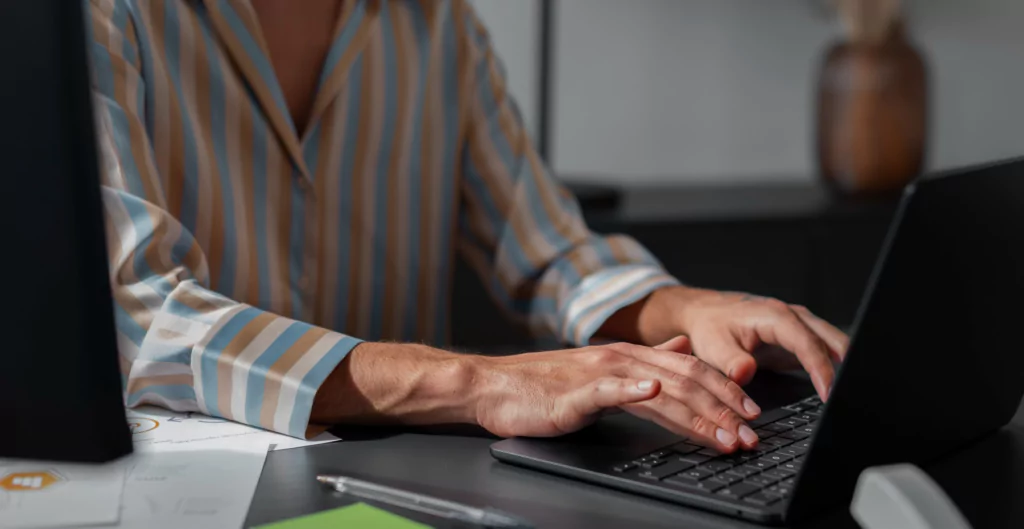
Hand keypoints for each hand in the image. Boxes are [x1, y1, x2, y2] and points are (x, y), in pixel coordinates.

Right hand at [473, 337, 761, 451]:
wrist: (495, 386)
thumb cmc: (545, 386)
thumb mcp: (603, 370)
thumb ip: (645, 360)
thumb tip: (682, 348)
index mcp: (630, 357)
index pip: (690, 371)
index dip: (726, 392)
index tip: (754, 415)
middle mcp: (621, 360)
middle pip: (685, 382)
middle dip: (724, 410)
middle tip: (752, 434)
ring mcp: (599, 374)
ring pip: (659, 390)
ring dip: (697, 414)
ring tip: (724, 435)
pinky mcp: (575, 392)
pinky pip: (609, 389)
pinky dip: (633, 390)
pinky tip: (653, 394)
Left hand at [619, 286, 848, 400]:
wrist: (703, 314)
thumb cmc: (709, 327)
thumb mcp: (713, 346)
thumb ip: (731, 361)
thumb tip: (745, 373)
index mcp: (775, 316)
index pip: (808, 343)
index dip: (822, 369)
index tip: (829, 394)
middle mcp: (793, 317)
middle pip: (832, 340)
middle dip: (848, 366)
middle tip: (853, 397)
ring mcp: (799, 327)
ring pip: (834, 344)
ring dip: (846, 366)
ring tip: (853, 395)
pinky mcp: (799, 339)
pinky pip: (824, 351)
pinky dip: (835, 367)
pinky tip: (840, 388)